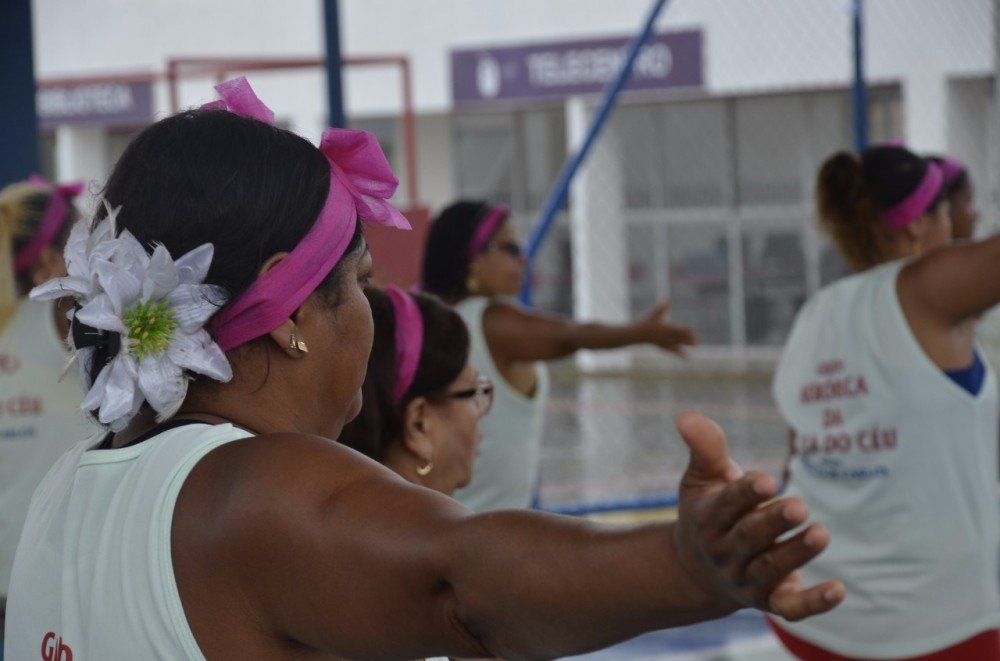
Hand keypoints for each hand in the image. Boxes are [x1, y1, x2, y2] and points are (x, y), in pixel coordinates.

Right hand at [635, 300, 697, 356]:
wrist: (637, 335)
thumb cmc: (645, 323)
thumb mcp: (653, 314)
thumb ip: (662, 307)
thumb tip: (667, 299)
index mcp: (666, 328)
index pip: (679, 330)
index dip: (687, 331)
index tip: (693, 331)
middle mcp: (666, 336)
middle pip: (680, 338)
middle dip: (689, 339)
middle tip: (696, 341)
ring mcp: (665, 343)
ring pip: (678, 345)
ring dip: (686, 345)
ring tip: (695, 346)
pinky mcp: (663, 347)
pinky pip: (673, 351)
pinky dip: (680, 354)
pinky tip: (687, 358)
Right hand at [672, 412, 844, 620]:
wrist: (696, 571)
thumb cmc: (708, 511)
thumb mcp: (701, 479)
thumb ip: (704, 448)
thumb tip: (686, 415)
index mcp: (708, 519)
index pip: (727, 506)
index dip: (746, 493)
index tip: (768, 480)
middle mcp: (725, 552)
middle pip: (749, 538)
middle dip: (773, 523)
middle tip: (800, 506)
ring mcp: (747, 579)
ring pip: (771, 569)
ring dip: (796, 553)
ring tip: (822, 533)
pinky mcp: (770, 601)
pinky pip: (791, 608)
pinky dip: (814, 603)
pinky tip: (839, 590)